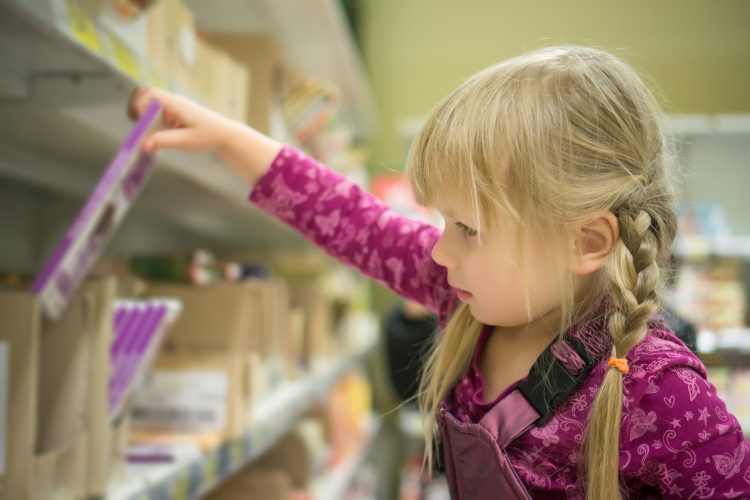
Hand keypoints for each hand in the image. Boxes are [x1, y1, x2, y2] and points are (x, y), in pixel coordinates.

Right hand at [127, 87, 281, 184]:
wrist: (224, 134)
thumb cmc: (209, 136)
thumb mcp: (187, 141)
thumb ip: (165, 141)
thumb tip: (142, 145)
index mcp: (175, 103)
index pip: (149, 93)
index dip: (139, 105)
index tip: (141, 123)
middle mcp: (172, 101)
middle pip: (145, 94)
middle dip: (137, 108)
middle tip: (139, 126)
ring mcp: (172, 107)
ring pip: (149, 104)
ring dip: (144, 117)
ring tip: (147, 133)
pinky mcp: (173, 114)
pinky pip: (156, 113)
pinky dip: (152, 123)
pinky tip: (158, 137)